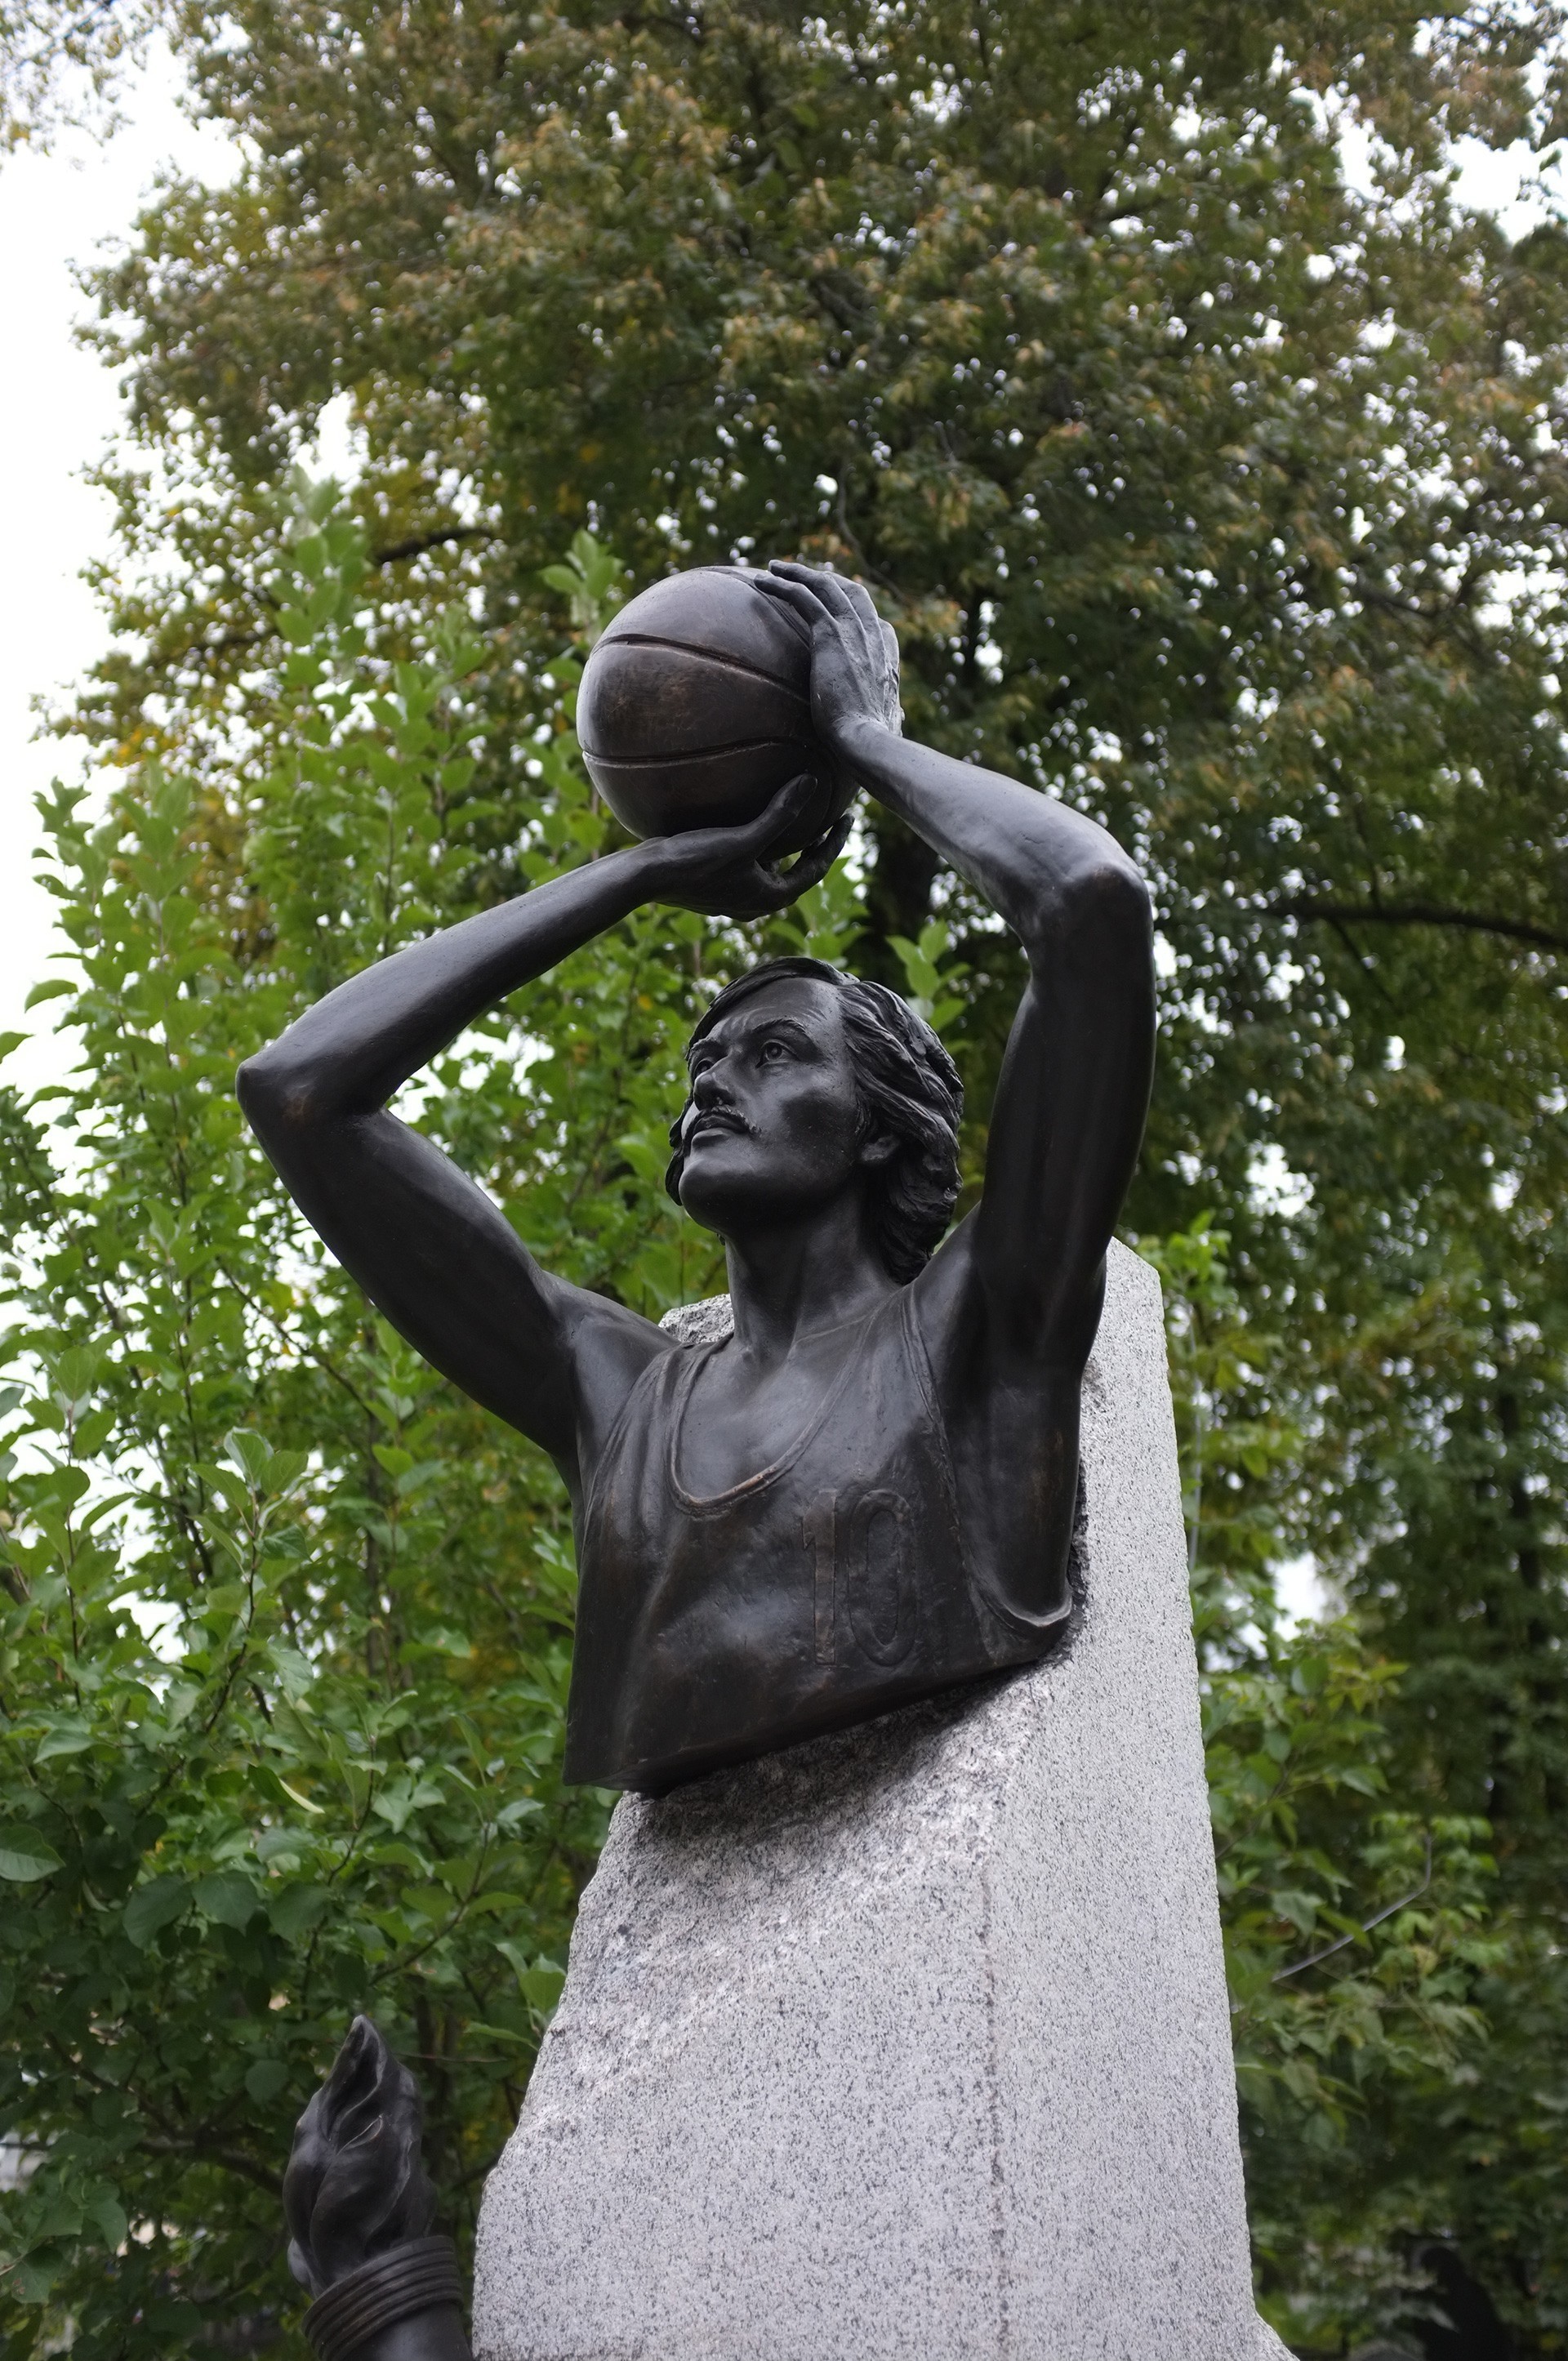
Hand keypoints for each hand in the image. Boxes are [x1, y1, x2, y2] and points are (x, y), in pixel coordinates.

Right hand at [641, 773, 852, 919]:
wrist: (645, 878)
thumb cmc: (695, 861)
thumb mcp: (744, 838)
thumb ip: (780, 813)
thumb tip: (811, 782)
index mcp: (771, 897)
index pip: (816, 869)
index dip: (834, 843)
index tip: (847, 818)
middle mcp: (756, 902)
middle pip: (797, 872)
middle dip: (814, 846)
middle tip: (828, 819)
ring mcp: (734, 896)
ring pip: (771, 870)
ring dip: (785, 847)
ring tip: (794, 818)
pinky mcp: (716, 885)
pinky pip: (749, 864)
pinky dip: (760, 846)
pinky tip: (751, 822)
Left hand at [753, 560, 901, 759]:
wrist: (866, 742)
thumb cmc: (870, 746)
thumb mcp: (881, 725)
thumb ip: (884, 716)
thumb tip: (888, 726)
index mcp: (886, 658)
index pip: (875, 623)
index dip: (854, 612)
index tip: (834, 610)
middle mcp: (874, 637)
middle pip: (850, 593)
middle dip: (825, 580)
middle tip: (800, 576)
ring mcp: (854, 633)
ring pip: (825, 586)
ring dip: (797, 573)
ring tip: (773, 568)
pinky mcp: (831, 635)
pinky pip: (804, 598)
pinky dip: (782, 584)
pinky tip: (760, 581)